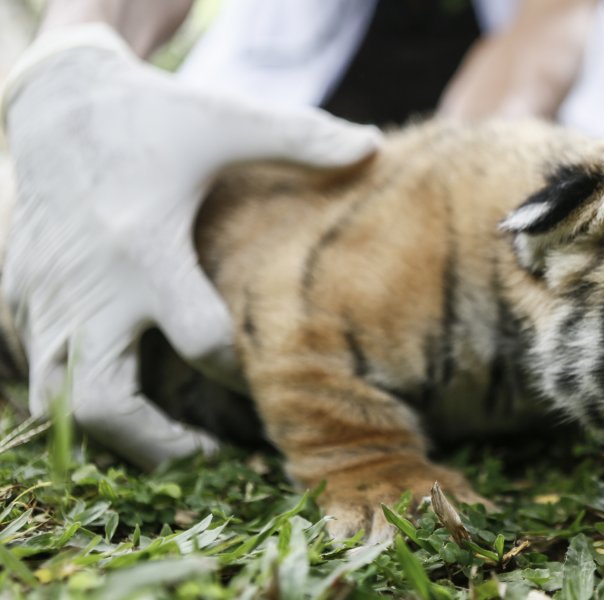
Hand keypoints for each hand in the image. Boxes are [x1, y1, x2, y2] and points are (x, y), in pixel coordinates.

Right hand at [0, 24, 379, 468]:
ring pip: (57, 403)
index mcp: (145, 245)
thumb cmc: (152, 114)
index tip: (274, 369)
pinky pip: (38, 370)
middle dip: (158, 444)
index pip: (202, 340)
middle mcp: (89, 283)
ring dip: (111, 434)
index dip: (245, 368)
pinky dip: (76, 396)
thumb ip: (302, 137)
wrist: (55, 97)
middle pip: (105, 403)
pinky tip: (126, 391)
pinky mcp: (21, 293)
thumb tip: (376, 143)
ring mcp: (47, 294)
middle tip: (205, 454)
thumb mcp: (227, 120)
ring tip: (165, 441)